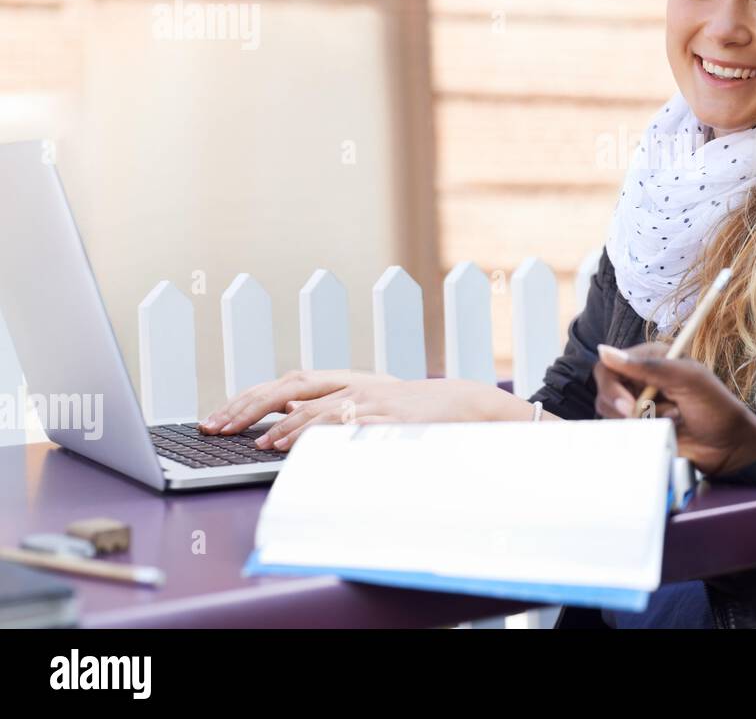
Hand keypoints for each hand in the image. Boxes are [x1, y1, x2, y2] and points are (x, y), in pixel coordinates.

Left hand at [200, 372, 522, 450]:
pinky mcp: (393, 418)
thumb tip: (285, 414)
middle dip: (254, 407)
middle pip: (295, 387)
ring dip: (289, 426)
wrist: (464, 404)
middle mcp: (356, 384)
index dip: (250, 398)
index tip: (220, 418)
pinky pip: (355, 426)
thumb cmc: (413, 410)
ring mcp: (375, 399)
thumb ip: (329, 408)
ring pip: (323, 407)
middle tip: (222, 427)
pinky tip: (309, 445)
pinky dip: (329, 434)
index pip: (287, 383)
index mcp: (346, 380)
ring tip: (263, 443)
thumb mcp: (368, 404)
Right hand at [594, 342, 755, 475]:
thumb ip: (647, 366)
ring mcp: (639, 407)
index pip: (608, 366)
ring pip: (610, 415)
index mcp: (650, 360)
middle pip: (604, 391)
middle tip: (650, 417)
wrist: (730, 447)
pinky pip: (620, 433)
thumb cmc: (715, 408)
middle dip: (625, 408)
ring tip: (669, 421)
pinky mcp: (640, 430)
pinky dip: (638, 436)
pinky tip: (661, 434)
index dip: (612, 387)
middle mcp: (640, 381)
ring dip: (639, 422)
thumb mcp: (687, 379)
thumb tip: (603, 350)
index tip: (629, 406)